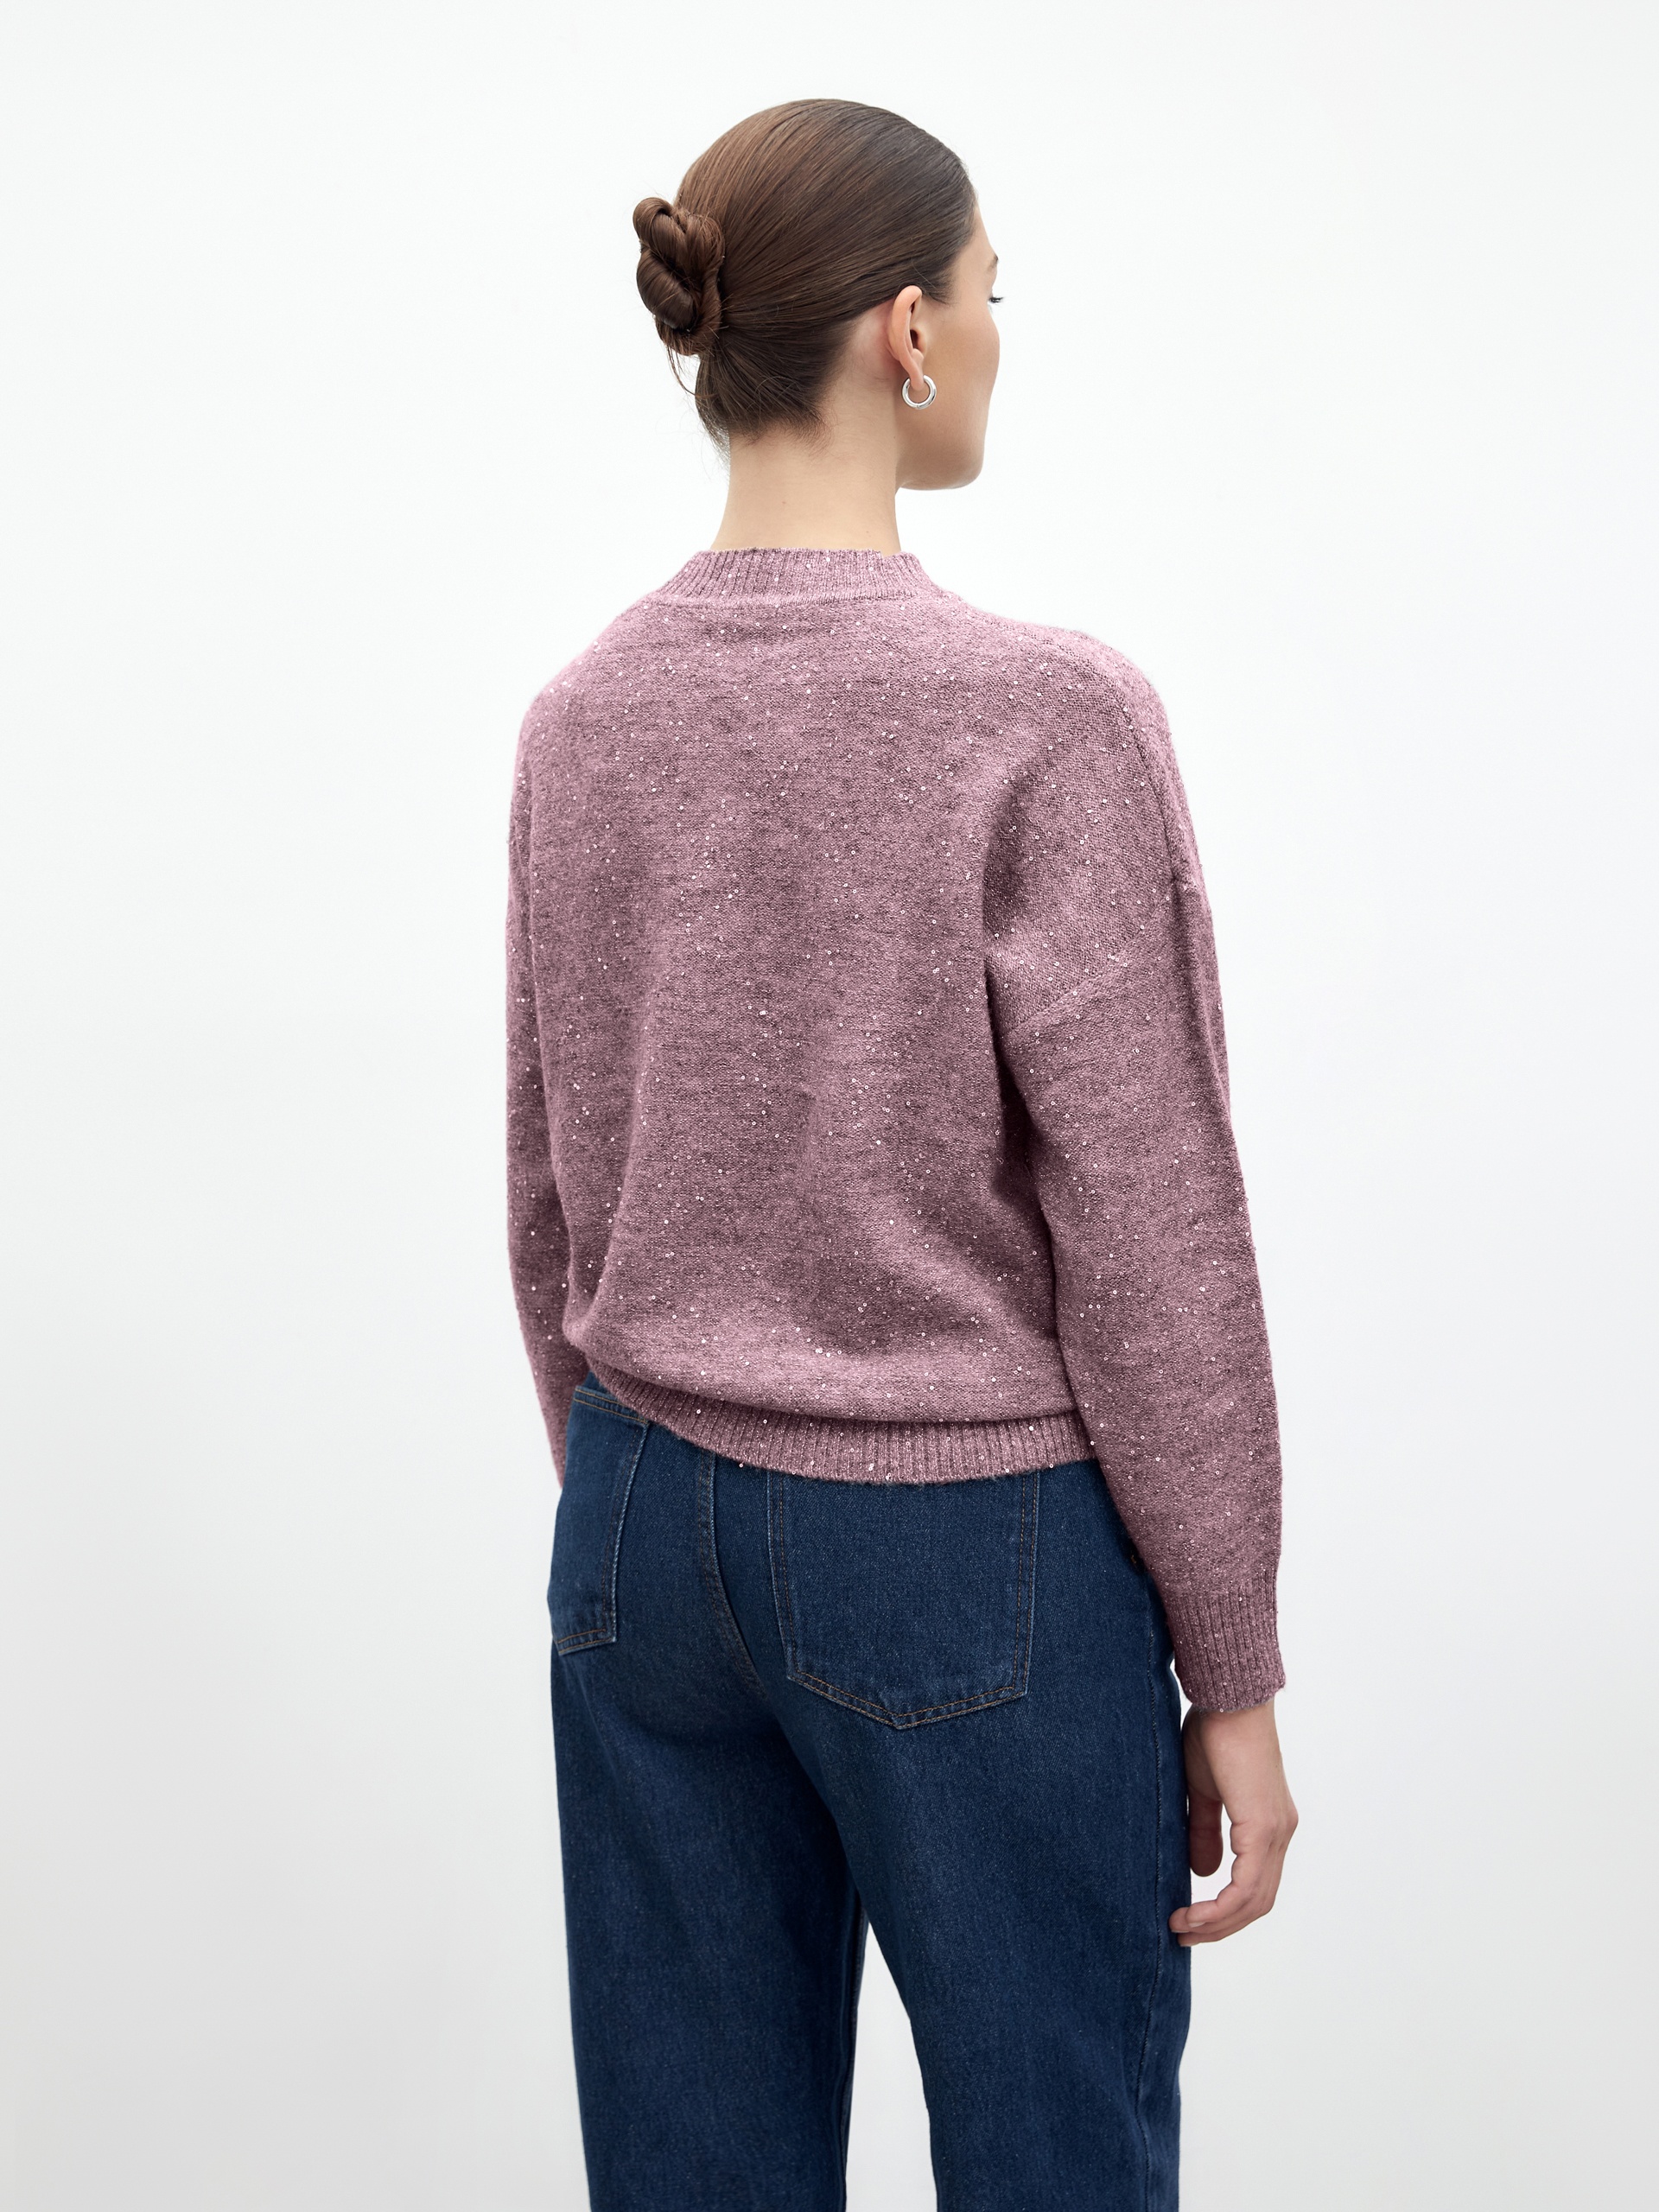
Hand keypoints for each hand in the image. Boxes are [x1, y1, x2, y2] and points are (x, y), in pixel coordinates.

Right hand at [1169, 1698, 1296, 1945]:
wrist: (1229, 1699)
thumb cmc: (1215, 1732)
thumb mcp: (1203, 1790)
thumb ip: (1205, 1830)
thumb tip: (1202, 1872)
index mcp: (1269, 1825)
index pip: (1255, 1884)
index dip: (1225, 1910)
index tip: (1190, 1919)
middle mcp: (1280, 1833)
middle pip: (1258, 1902)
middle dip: (1221, 1926)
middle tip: (1184, 1935)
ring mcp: (1276, 1833)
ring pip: (1254, 1901)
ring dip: (1218, 1923)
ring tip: (1182, 1929)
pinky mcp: (1263, 1828)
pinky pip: (1246, 1886)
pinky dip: (1221, 1907)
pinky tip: (1194, 1913)